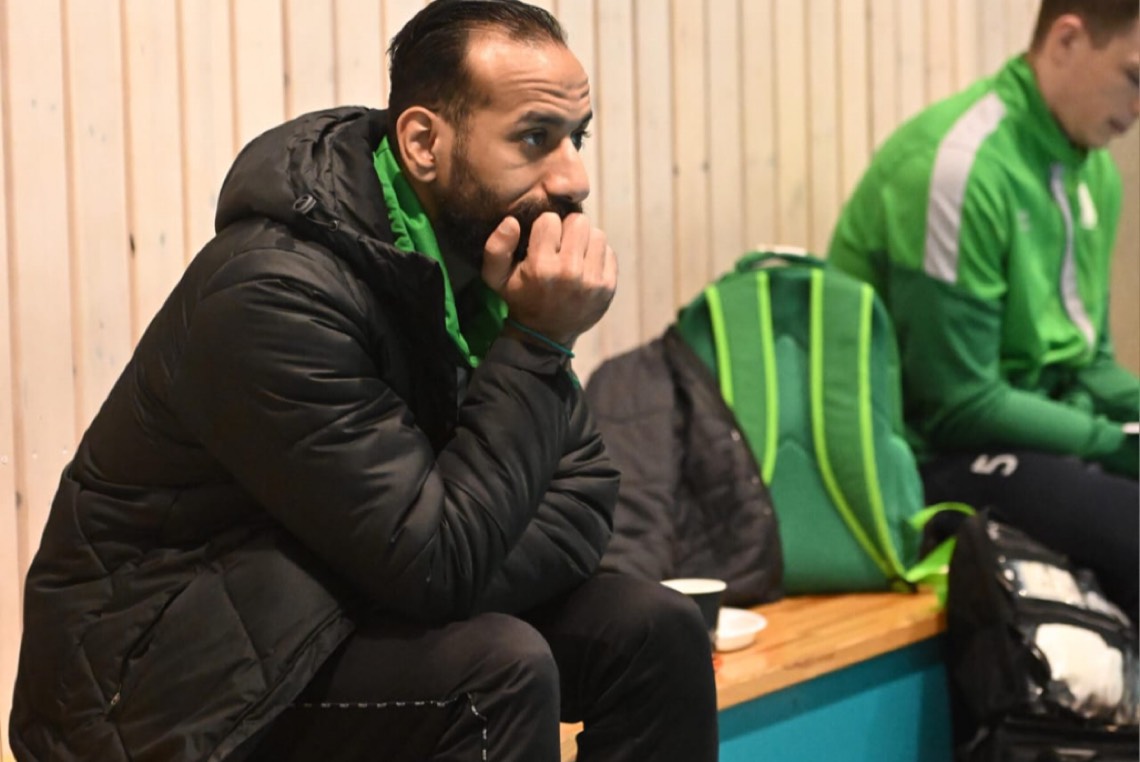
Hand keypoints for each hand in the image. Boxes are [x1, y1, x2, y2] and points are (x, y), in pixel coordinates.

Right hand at [481, 212, 616, 346]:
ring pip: (597, 234)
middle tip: (560, 245)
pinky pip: (609, 252)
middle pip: (578, 222)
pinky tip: (585, 267)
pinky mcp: (608, 287)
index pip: (550, 220)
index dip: (544, 227)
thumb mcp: (495, 278)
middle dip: (567, 229)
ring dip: (584, 241)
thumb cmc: (519, 299)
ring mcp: (592, 281)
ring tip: (573, 255)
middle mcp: (569, 272)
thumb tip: (511, 221)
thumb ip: (496, 248)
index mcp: (541, 267)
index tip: (541, 242)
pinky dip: (598, 255)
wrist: (544, 335)